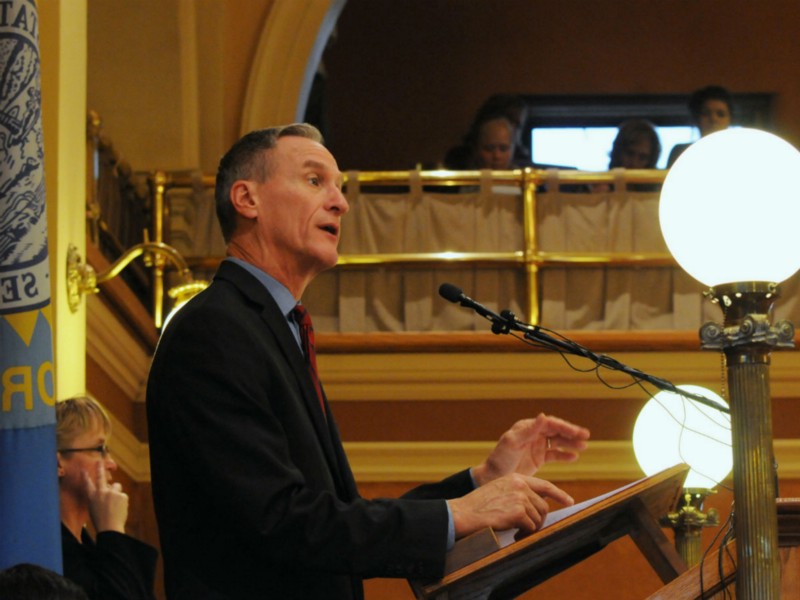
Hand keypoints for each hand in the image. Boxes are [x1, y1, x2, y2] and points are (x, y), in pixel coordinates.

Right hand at [84, 461, 127, 533]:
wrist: (110, 527)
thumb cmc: (101, 521)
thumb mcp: (95, 509)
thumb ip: (99, 498)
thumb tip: (106, 489)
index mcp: (92, 497)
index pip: (87, 485)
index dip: (85, 477)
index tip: (83, 470)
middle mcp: (101, 492)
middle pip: (100, 478)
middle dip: (99, 469)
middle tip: (99, 462)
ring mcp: (112, 493)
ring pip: (116, 486)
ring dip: (116, 492)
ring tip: (115, 504)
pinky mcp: (121, 495)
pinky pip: (123, 495)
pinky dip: (122, 501)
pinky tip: (120, 509)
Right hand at [449, 473, 573, 537]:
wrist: (463, 513)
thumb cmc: (478, 506)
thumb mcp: (499, 491)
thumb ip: (518, 493)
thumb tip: (538, 507)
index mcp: (516, 478)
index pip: (544, 485)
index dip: (559, 495)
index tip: (569, 502)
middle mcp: (520, 485)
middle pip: (543, 506)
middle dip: (539, 520)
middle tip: (527, 529)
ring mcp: (519, 497)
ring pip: (538, 517)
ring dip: (531, 528)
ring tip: (518, 532)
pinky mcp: (517, 511)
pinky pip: (530, 526)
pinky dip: (525, 534)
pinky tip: (514, 535)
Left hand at [472, 413, 589, 486]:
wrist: (493, 478)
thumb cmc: (500, 459)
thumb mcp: (513, 442)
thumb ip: (528, 430)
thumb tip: (543, 415)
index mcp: (527, 427)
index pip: (550, 423)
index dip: (565, 426)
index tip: (577, 432)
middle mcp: (533, 434)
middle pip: (557, 431)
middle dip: (571, 433)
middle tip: (586, 436)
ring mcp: (536, 446)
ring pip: (558, 442)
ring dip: (571, 443)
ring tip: (583, 446)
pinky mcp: (538, 458)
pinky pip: (554, 455)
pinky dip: (564, 455)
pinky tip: (574, 457)